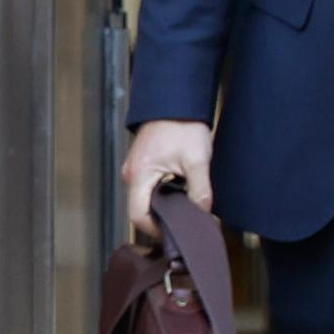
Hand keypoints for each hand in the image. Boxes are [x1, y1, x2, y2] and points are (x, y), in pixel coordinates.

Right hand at [120, 119, 213, 242]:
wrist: (176, 100)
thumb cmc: (182, 125)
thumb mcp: (197, 160)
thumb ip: (200, 191)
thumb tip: (202, 214)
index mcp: (139, 175)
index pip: (137, 216)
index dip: (154, 230)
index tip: (174, 233)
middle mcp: (131, 174)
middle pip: (140, 208)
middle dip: (162, 217)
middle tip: (186, 218)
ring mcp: (134, 168)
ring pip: (144, 197)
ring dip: (163, 203)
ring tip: (185, 200)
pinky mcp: (141, 163)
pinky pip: (147, 186)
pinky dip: (161, 192)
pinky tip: (179, 186)